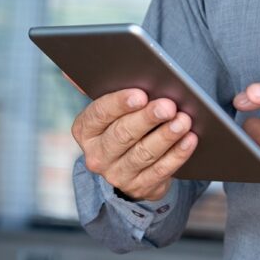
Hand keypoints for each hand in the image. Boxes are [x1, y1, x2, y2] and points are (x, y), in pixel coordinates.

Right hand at [72, 89, 199, 201]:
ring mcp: (117, 175)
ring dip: (166, 136)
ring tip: (184, 120)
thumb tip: (69, 72)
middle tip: (168, 105)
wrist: (129, 165)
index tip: (141, 94)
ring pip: (143, 154)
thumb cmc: (122, 122)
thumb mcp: (109, 108)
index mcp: (85, 130)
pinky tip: (190, 140)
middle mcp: (96, 155)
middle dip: (147, 118)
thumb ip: (98, 88)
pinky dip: (177, 154)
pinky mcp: (140, 188)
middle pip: (122, 135)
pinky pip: (160, 171)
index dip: (120, 103)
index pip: (99, 114)